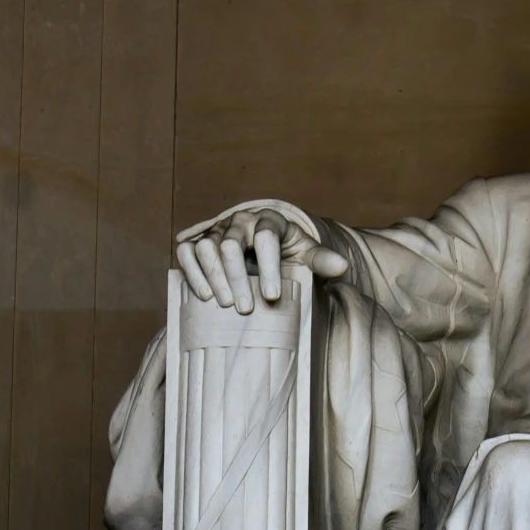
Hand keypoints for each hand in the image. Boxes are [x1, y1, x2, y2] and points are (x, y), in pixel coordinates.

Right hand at [174, 204, 346, 313]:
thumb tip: (342, 267)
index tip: (272, 296)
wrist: (266, 246)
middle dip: (236, 277)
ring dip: (213, 276)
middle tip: (245, 308)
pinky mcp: (199, 242)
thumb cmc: (288, 252)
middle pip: (230, 244)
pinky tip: (204, 295)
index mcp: (269, 220)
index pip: (266, 237)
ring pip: (205, 247)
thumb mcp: (307, 254)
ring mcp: (217, 230)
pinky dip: (191, 271)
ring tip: (225, 304)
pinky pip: (186, 251)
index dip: (268, 266)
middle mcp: (240, 221)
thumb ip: (322, 259)